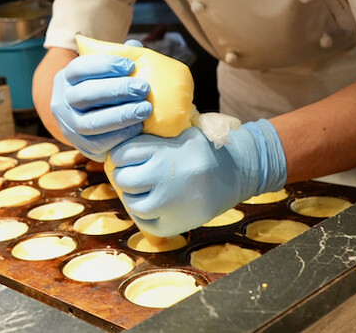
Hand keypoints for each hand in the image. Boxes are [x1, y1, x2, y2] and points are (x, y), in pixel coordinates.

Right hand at [50, 41, 150, 160]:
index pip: (78, 68)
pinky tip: (138, 127)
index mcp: (66, 79)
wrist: (100, 124)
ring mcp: (68, 126)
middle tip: (144, 88)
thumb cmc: (108, 90)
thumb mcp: (109, 73)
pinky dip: (119, 136)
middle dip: (116, 90)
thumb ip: (121, 59)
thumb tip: (134, 46)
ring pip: (90, 122)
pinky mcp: (80, 146)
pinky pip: (97, 143)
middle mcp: (62, 102)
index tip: (130, 65)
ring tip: (145, 109)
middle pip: (84, 95)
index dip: (104, 65)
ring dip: (120, 116)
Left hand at [108, 120, 286, 235]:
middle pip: (123, 179)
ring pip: (131, 202)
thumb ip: (152, 136)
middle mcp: (164, 176)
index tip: (129, 157)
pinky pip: (145, 222)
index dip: (122, 156)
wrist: (236, 173)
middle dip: (126, 176)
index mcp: (164, 150)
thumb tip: (119, 134)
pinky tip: (156, 205)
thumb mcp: (180, 132)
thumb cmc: (201, 150)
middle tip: (136, 174)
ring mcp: (169, 202)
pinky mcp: (174, 224)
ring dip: (134, 196)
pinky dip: (146, 214)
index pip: (122, 154)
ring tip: (147, 190)